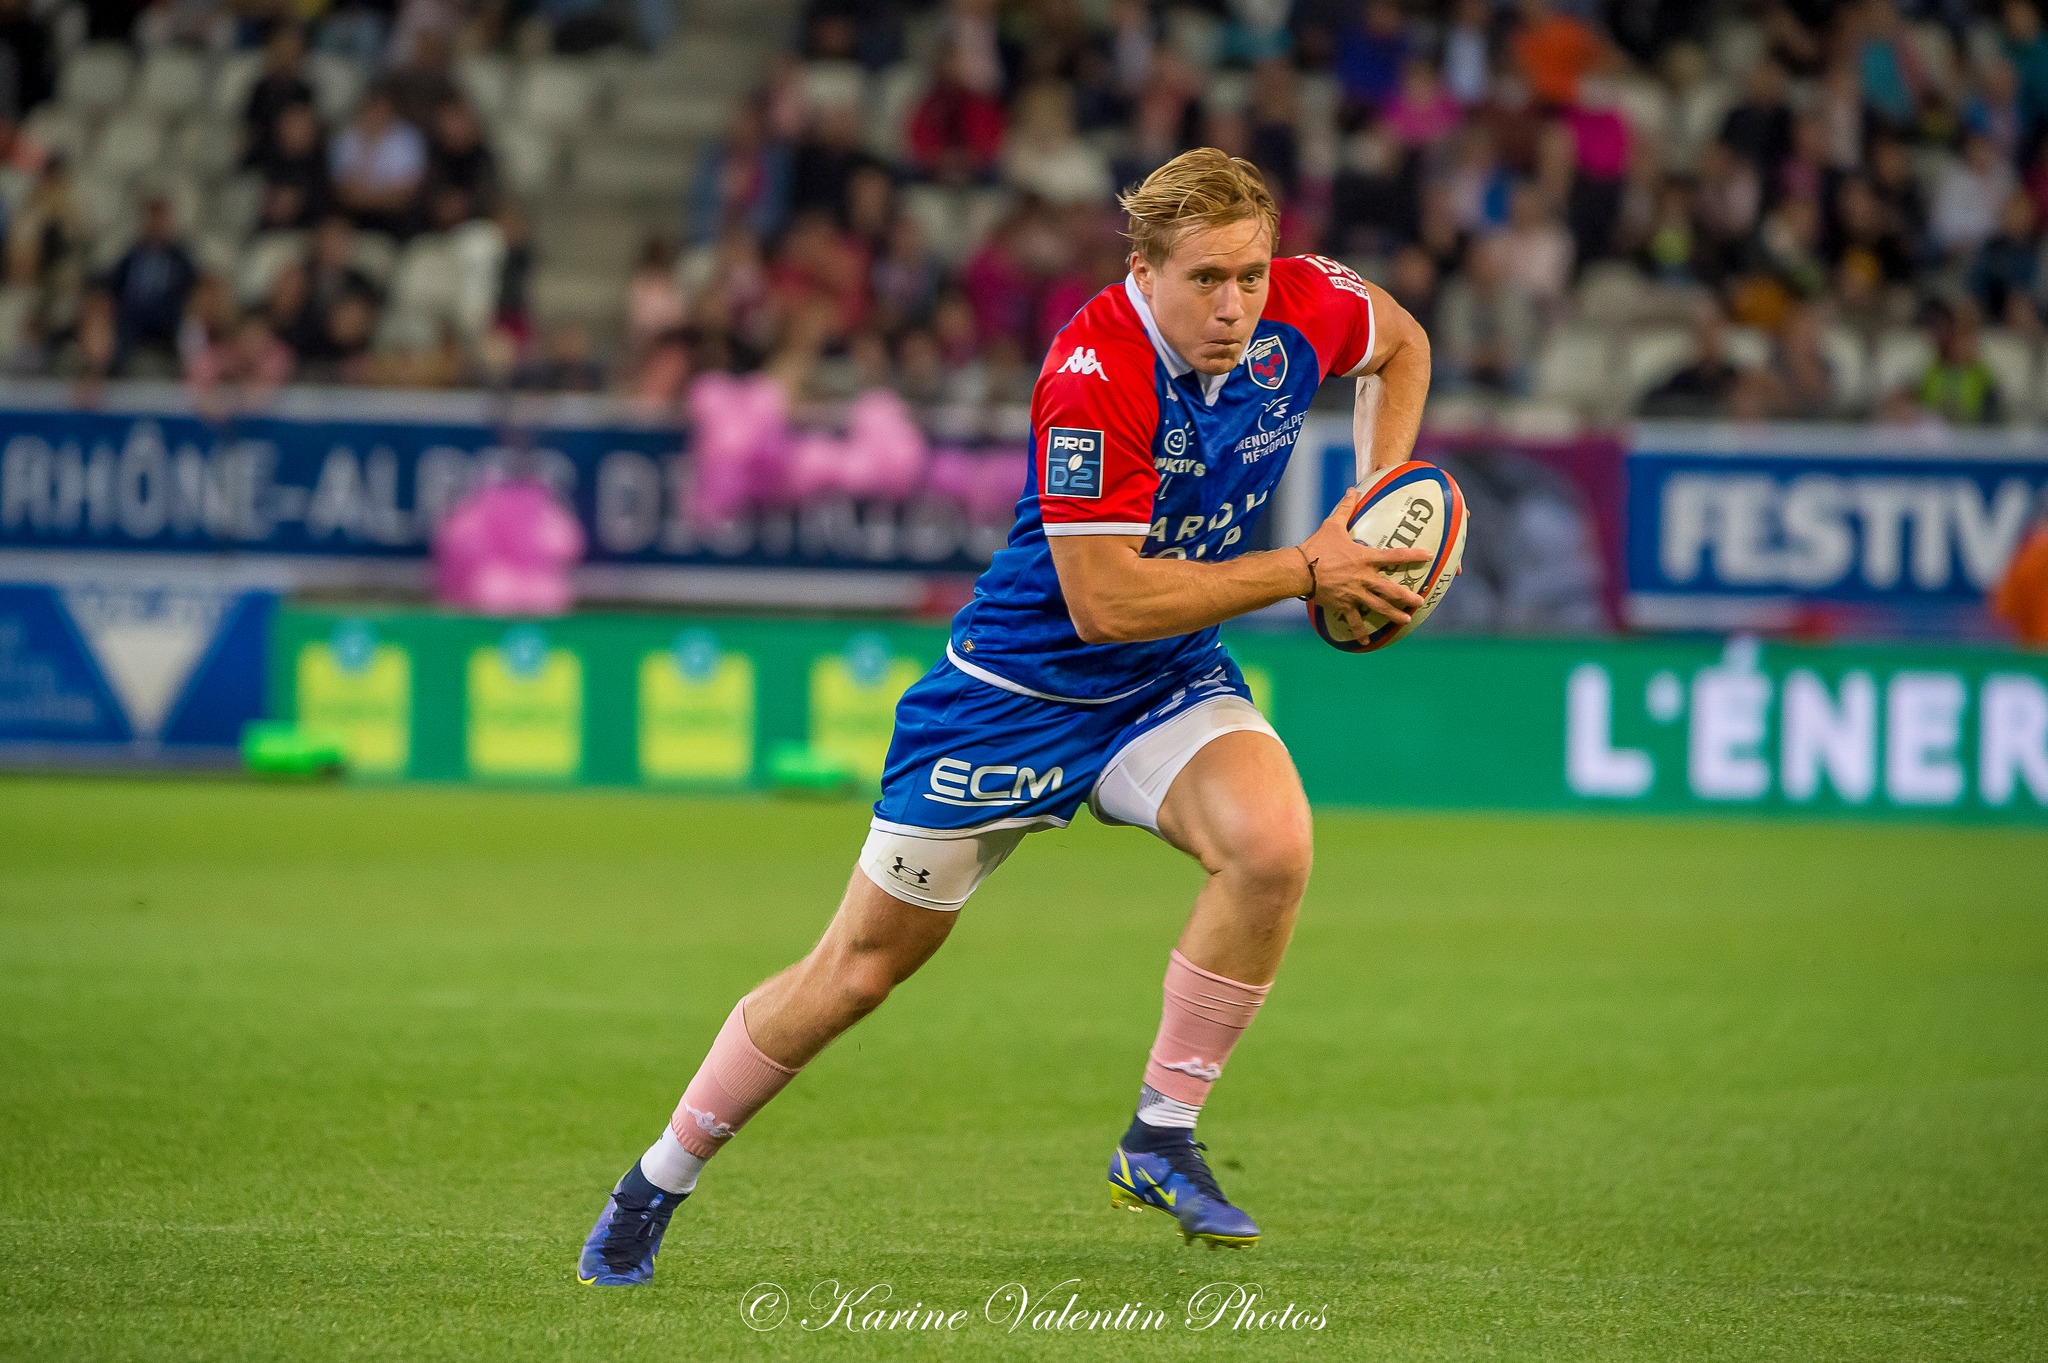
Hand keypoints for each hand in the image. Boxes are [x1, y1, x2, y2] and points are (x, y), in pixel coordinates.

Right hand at [1296, 486, 1431, 639]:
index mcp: (1364, 558)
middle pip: (1391, 589)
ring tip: (1406, 620)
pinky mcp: (1342, 605)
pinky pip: (1353, 621)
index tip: (1428, 556)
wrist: (1299, 570)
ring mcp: (1354, 593)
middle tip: (1420, 600)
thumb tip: (1353, 490)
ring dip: (1393, 614)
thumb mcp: (1332, 525)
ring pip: (1378, 607)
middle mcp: (1363, 578)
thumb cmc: (1316, 546)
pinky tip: (1368, 642)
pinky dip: (1360, 632)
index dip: (1413, 556)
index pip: (1394, 556)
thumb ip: (1345, 508)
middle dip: (1407, 595)